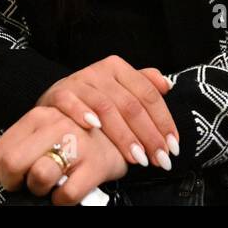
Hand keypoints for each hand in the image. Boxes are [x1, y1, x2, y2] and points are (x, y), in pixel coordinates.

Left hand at [0, 106, 127, 206]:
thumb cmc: (79, 137)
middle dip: (10, 185)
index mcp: (38, 115)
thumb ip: (13, 152)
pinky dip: (62, 202)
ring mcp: (76, 143)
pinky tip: (68, 193)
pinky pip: (65, 196)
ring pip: (38, 178)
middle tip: (20, 190)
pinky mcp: (95, 164)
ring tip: (49, 187)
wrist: (126, 132)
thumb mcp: (44, 134)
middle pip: (12, 164)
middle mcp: (55, 124)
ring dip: (39, 191)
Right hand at [38, 58, 177, 170]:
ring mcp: (79, 81)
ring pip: (106, 107)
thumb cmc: (93, 99)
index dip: (163, 121)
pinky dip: (82, 113)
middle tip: (159, 158)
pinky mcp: (58, 93)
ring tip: (137, 157)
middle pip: (130, 104)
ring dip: (123, 135)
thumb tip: (167, 86)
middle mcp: (100, 71)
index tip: (172, 146)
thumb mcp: (119, 89)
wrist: (55, 100)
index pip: (148, 94)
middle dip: (148, 135)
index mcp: (119, 68)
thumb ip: (144, 86)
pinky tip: (94, 128)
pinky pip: (71, 102)